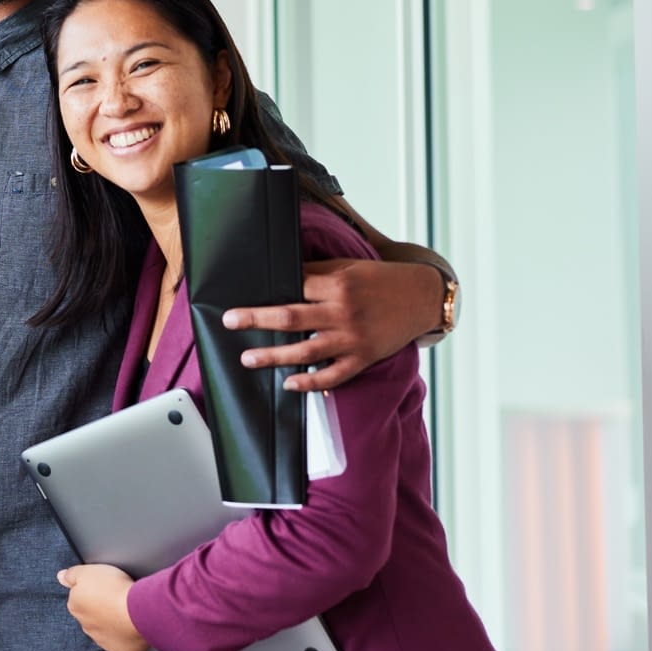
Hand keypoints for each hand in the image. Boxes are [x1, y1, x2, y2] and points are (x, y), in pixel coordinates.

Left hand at [58, 564, 146, 650]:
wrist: (139, 612)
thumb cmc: (114, 589)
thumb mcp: (87, 571)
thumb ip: (71, 575)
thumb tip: (61, 577)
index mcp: (76, 607)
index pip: (79, 599)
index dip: (93, 592)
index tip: (105, 588)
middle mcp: (86, 626)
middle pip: (92, 616)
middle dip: (102, 609)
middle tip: (116, 600)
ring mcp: (102, 640)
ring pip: (105, 631)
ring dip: (113, 624)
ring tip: (127, 613)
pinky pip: (121, 643)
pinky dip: (126, 637)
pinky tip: (133, 627)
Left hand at [222, 258, 444, 392]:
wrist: (421, 297)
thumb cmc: (379, 279)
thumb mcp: (347, 267)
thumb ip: (315, 274)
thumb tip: (280, 278)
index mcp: (337, 285)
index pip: (292, 287)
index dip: (266, 292)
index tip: (241, 295)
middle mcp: (343, 312)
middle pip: (290, 318)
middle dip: (256, 320)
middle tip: (229, 321)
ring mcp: (353, 338)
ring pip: (306, 351)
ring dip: (273, 356)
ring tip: (247, 358)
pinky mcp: (364, 357)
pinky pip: (333, 374)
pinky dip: (311, 381)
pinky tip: (289, 383)